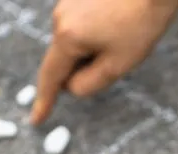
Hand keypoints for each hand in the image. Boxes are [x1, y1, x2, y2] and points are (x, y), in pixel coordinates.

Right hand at [31, 0, 177, 124]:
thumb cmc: (140, 24)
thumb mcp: (118, 65)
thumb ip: (89, 83)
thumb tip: (70, 86)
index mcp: (67, 38)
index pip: (51, 77)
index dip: (45, 101)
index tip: (37, 119)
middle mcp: (59, 18)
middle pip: (65, 59)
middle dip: (84, 67)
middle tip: (118, 56)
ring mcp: (66, 4)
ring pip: (74, 42)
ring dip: (93, 49)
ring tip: (123, 36)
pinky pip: (80, 26)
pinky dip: (95, 34)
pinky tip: (118, 25)